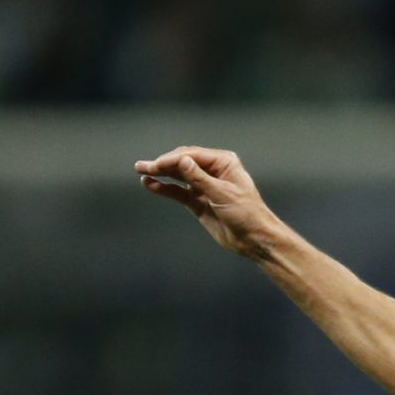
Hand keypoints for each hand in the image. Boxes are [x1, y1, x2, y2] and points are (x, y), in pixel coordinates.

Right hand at [134, 146, 279, 259]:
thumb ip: (199, 178)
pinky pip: (178, 192)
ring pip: (178, 176)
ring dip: (160, 174)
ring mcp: (204, 186)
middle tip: (142, 166)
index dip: (172, 159)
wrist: (254, 239)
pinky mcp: (198, 201)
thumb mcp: (222, 194)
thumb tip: (181, 161)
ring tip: (140, 170)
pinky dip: (164, 188)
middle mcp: (213, 171)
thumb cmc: (247, 214)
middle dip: (163, 164)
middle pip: (182, 163)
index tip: (156, 165)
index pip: (192, 156)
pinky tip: (150, 185)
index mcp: (223, 163)